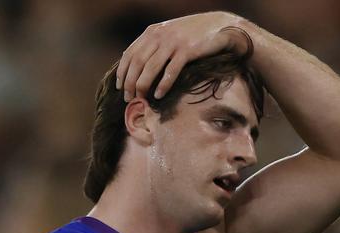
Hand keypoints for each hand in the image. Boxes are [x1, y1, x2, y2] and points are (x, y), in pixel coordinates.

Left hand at [116, 11, 249, 101]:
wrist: (220, 26)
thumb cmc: (194, 34)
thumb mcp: (170, 34)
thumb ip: (155, 45)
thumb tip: (139, 66)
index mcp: (152, 32)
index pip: (130, 53)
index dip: (122, 72)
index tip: (119, 87)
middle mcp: (160, 36)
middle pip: (137, 62)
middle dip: (130, 82)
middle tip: (128, 98)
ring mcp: (173, 43)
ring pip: (150, 68)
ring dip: (142, 86)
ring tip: (140, 99)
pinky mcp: (187, 51)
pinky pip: (170, 71)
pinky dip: (163, 85)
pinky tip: (158, 95)